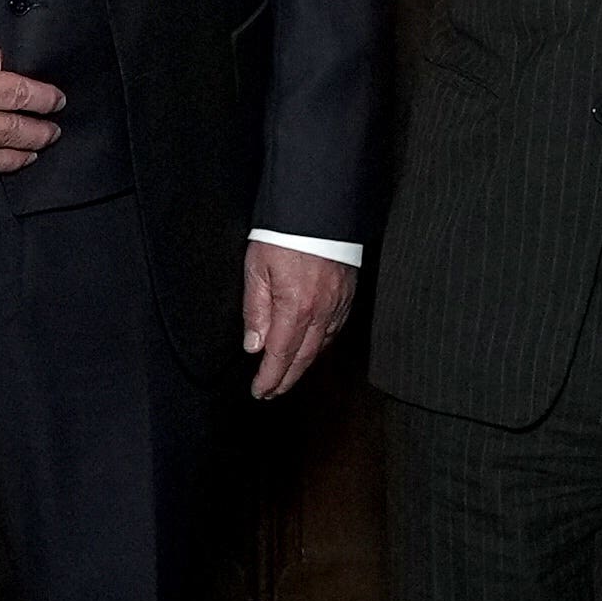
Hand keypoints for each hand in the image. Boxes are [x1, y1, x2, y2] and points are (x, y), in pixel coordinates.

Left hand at [240, 242, 355, 400]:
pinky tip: (312, 348)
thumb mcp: (257, 268)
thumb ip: (255, 309)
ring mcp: (337, 304)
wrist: (319, 208)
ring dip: (303, 365)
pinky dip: (321, 345)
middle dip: (286, 379)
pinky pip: (335, 329)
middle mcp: (321, 312)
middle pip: (303, 358)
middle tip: (272, 392)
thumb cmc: (284, 234)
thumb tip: (254, 345)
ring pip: (321, 346)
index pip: (280, 354)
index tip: (260, 392)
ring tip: (288, 376)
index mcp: (295, 307)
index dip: (270, 377)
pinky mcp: (347, 295)